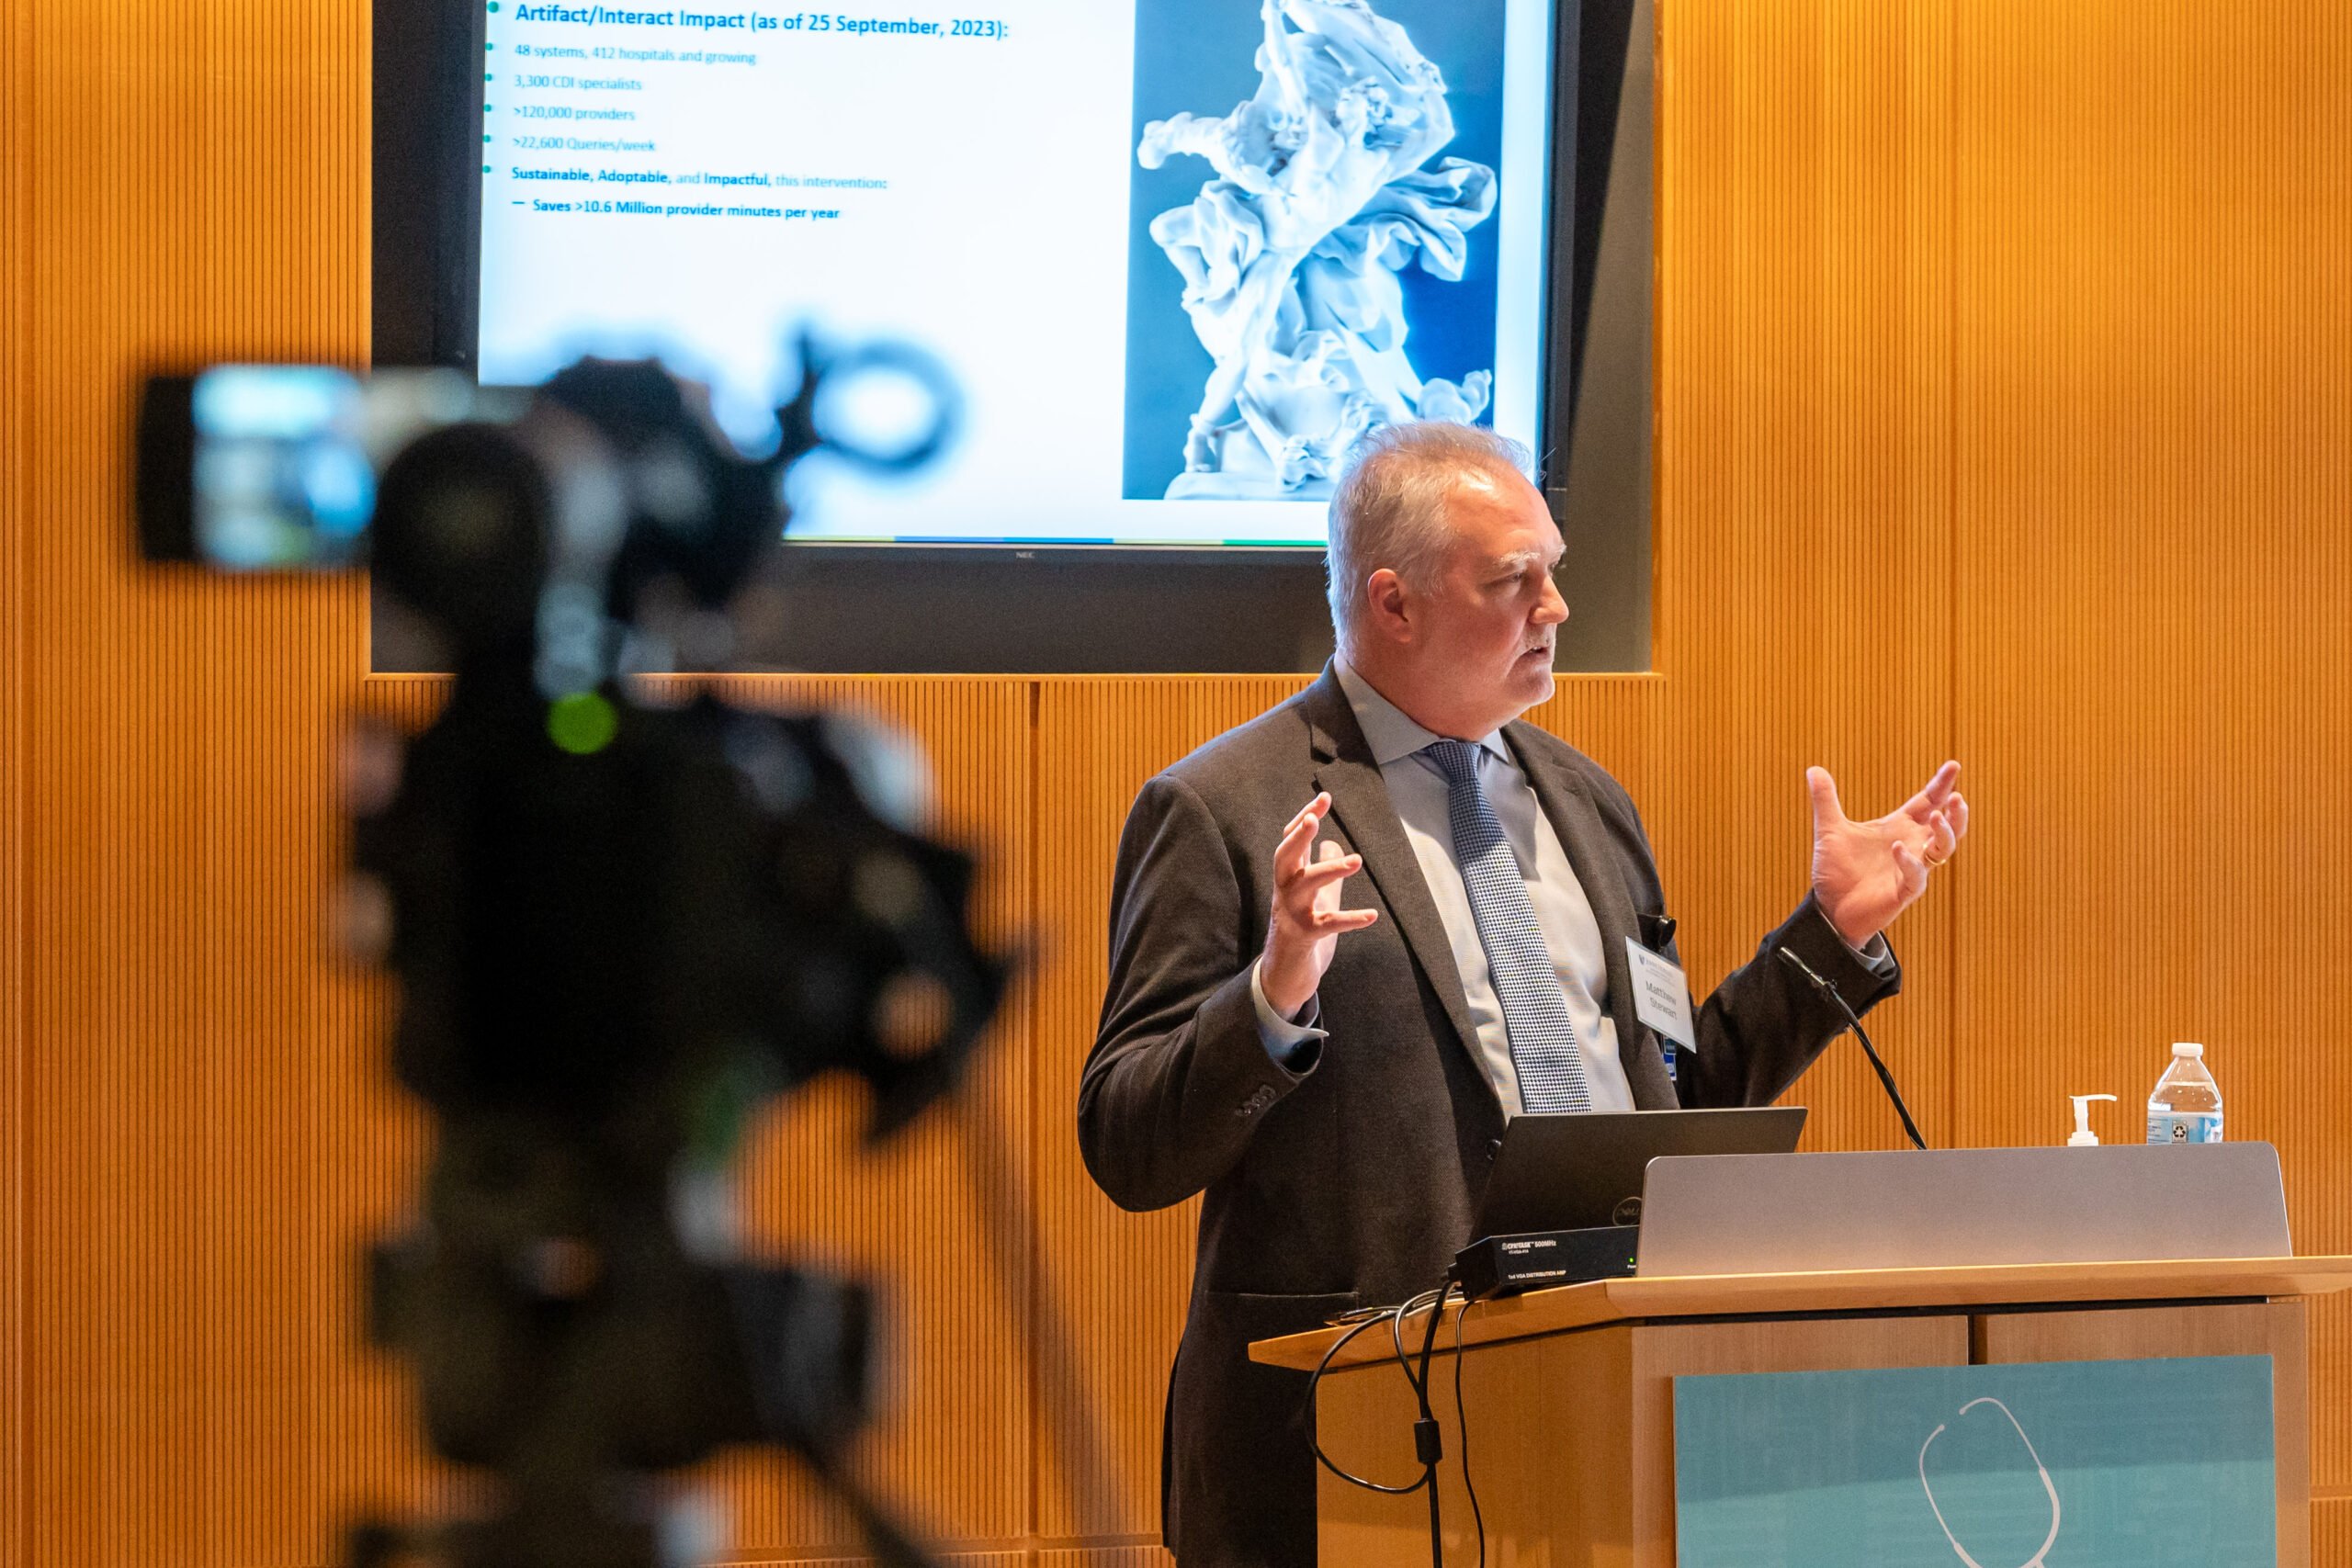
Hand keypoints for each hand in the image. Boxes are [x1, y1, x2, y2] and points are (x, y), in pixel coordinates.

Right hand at [1259, 792, 1377, 1018]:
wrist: (1284, 975)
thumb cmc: (1301, 930)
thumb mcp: (1314, 896)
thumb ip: (1322, 868)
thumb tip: (1332, 842)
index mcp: (1287, 878)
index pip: (1290, 840)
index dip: (1305, 817)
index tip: (1324, 798)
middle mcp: (1284, 892)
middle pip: (1284, 857)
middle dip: (1298, 836)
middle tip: (1315, 818)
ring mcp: (1292, 914)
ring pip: (1305, 886)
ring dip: (1329, 871)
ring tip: (1357, 861)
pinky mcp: (1304, 938)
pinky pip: (1328, 925)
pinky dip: (1350, 919)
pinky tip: (1372, 915)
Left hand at [1808, 761, 1967, 948]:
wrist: (1829, 906)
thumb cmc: (1837, 870)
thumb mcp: (1829, 830)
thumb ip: (1825, 799)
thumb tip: (1813, 768)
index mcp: (1899, 827)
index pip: (1928, 801)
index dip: (1941, 784)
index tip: (1953, 765)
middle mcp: (1912, 845)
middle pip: (1947, 825)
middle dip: (1956, 811)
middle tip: (1957, 796)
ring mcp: (1911, 869)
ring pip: (1943, 850)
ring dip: (1945, 833)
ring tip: (1937, 816)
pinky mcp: (1904, 891)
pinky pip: (1917, 876)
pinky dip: (1910, 862)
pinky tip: (1898, 848)